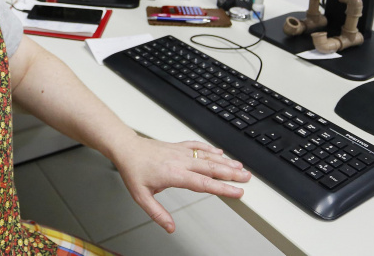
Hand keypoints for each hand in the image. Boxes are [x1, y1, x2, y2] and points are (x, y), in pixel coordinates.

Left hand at [110, 135, 250, 232]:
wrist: (126, 148)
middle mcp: (180, 161)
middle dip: (231, 173)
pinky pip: (198, 146)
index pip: (204, 183)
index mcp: (174, 174)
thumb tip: (170, 227)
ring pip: (207, 156)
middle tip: (247, 177)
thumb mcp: (141, 196)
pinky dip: (210, 149)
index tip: (237, 192)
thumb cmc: (133, 170)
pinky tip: (220, 152)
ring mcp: (180, 152)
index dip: (222, 188)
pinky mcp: (178, 146)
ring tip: (240, 166)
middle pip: (211, 168)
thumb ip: (157, 213)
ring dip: (225, 161)